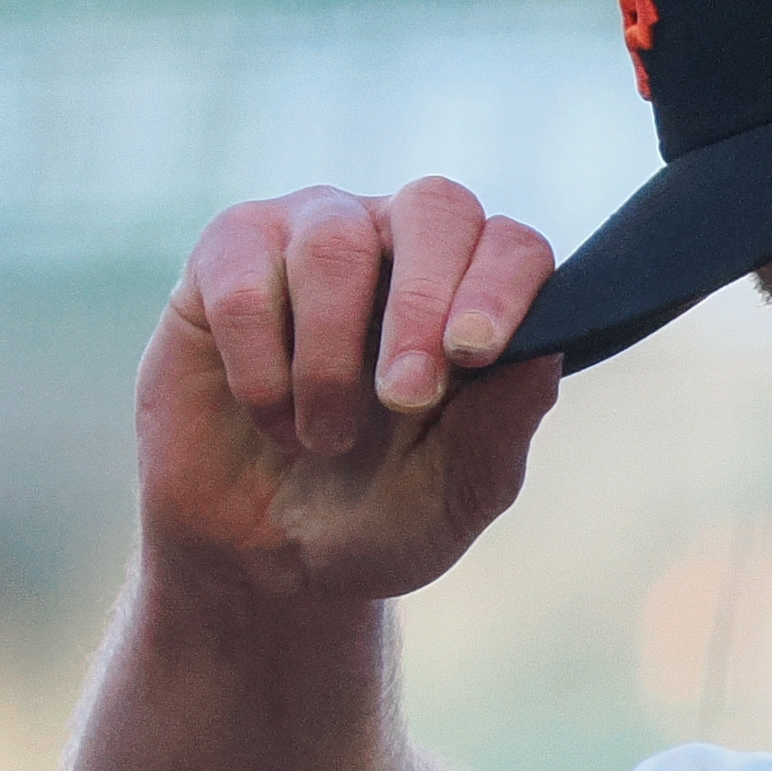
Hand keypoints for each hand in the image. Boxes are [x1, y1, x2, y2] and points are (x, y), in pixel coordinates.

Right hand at [138, 176, 562, 600]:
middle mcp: (397, 246)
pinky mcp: (225, 260)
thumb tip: (546, 351)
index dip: (502, 287)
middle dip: (422, 304)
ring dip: (331, 361)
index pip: (511, 245)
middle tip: (403, 398)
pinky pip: (244, 284)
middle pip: (433, 207)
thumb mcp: (454, 493)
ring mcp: (309, 239)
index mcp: (472, 294)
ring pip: (333, 245)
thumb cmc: (377, 518)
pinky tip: (270, 417)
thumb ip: (502, 425)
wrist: (265, 563)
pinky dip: (259, 369)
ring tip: (326, 439)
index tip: (475, 352)